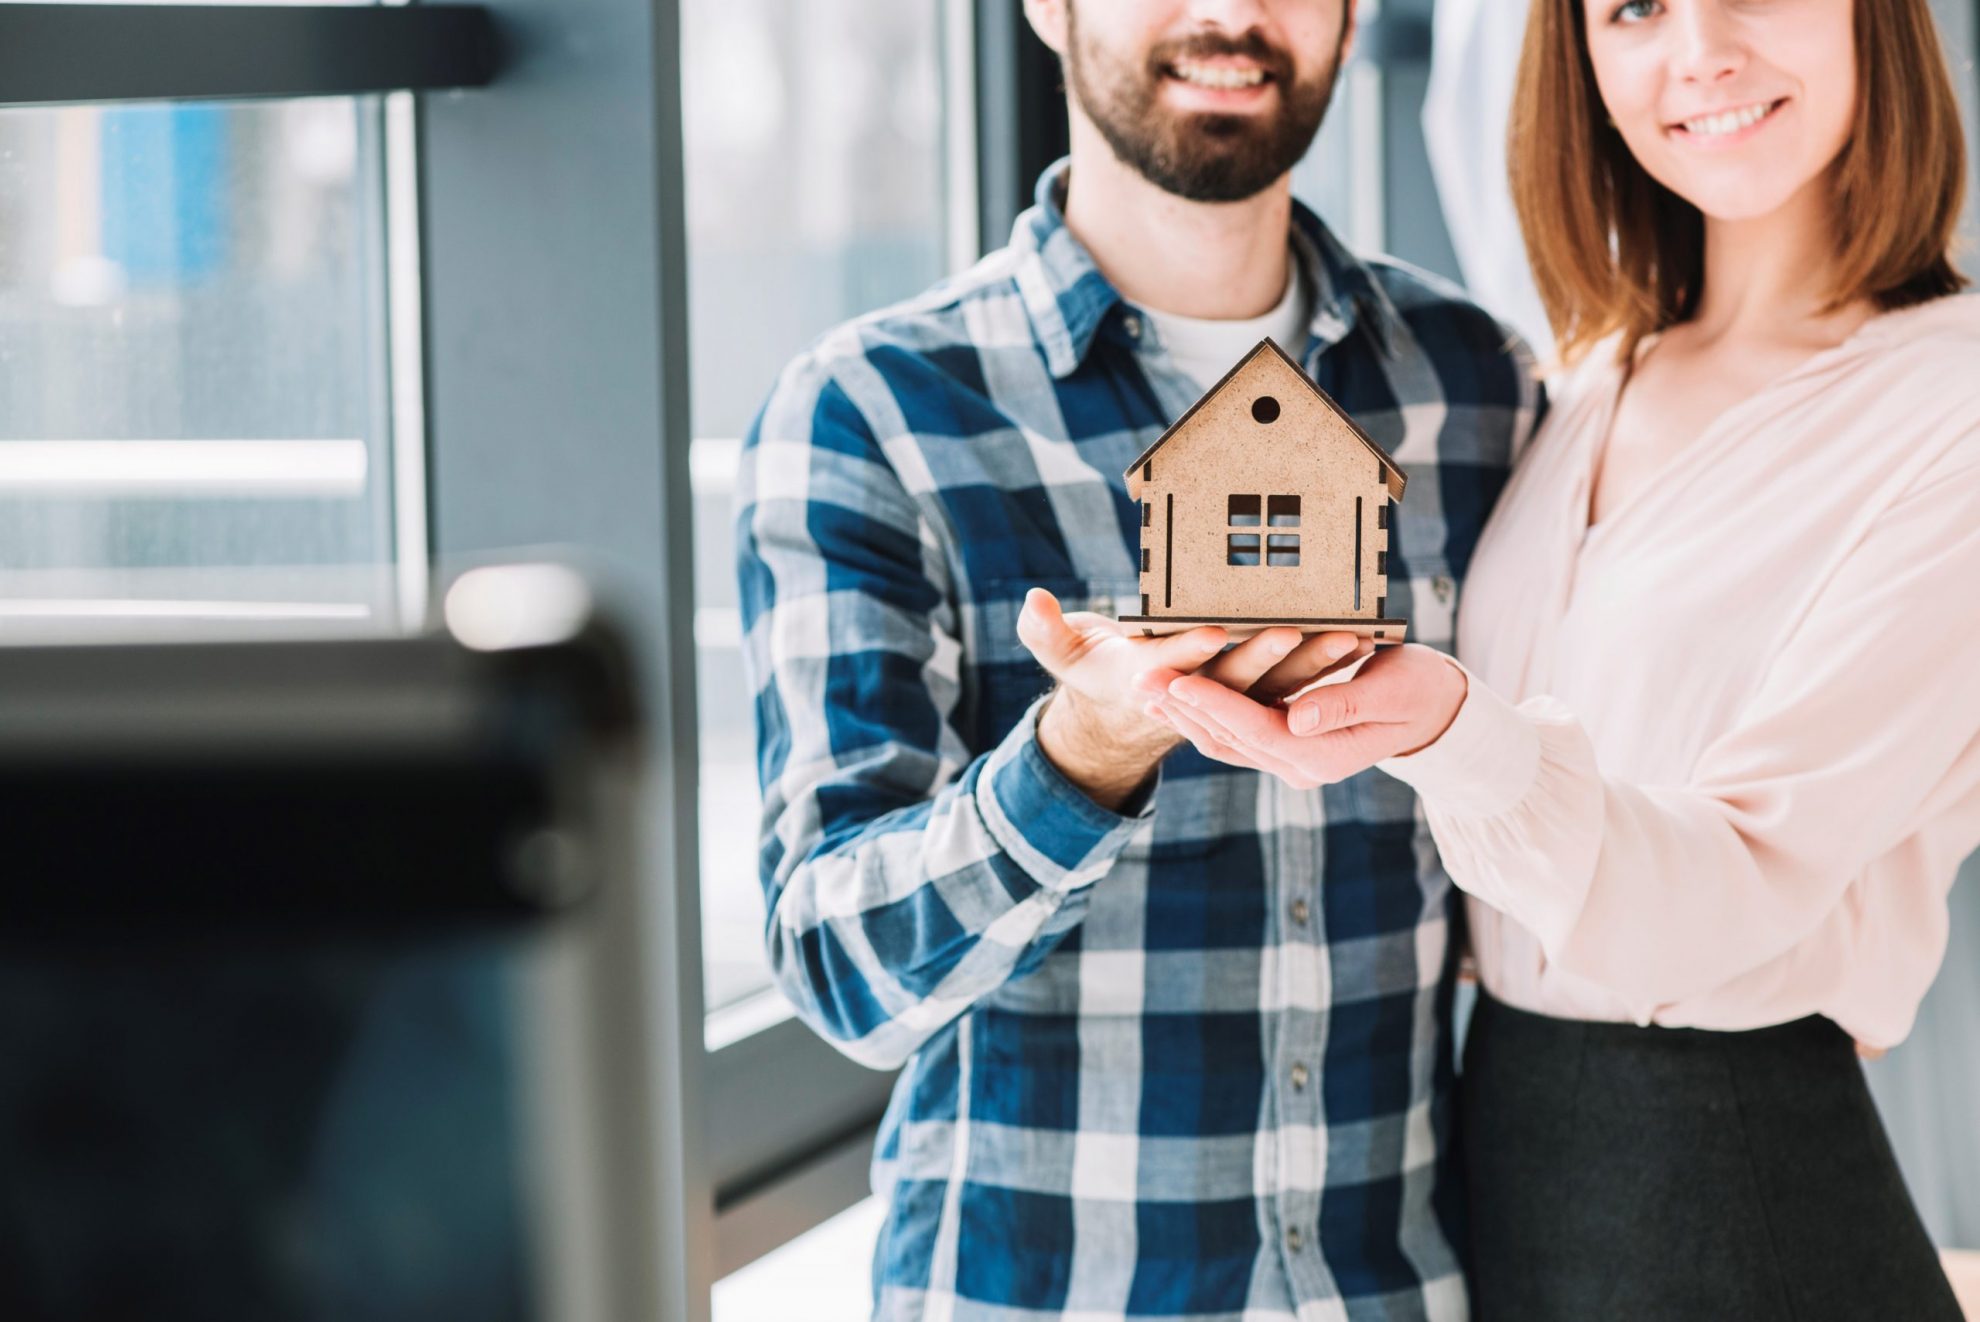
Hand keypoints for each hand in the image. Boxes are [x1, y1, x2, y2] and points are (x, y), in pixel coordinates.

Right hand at [1014, 591, 1361, 807]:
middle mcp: (1197, 700)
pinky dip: (1327, 665)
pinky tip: (1362, 641)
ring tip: (1348, 635)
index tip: (1214, 629)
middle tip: (1297, 627)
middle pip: (1237, 681)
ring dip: (1313, 663)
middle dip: (1268, 655)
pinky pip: (1298, 684)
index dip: (1193, 652)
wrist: (1129, 710)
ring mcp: (1232, 702)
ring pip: (1278, 685)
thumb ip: (1045, 632)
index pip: (1175, 672)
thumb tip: (1030, 602)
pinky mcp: (1258, 697)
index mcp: (1151, 687)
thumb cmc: (1096, 669)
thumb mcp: (1065, 653)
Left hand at [1133, 643, 1468, 789]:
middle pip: (1231, 739)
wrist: (1433, 711)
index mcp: (1324, 757)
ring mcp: (1292, 763)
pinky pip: (1236, 738)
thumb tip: (1298, 718)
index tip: (1179, 680)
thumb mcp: (1390, 692)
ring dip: (1184, 715)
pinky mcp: (1287, 750)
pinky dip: (1204, 717)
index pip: (1258, 729)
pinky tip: (1176, 696)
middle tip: (1140, 678)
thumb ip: (1343, 706)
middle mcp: (1301, 768)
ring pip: (1226, 743)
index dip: (1216, 705)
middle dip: (1184, 708)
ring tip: (1146, 687)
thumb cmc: (1419, 690)